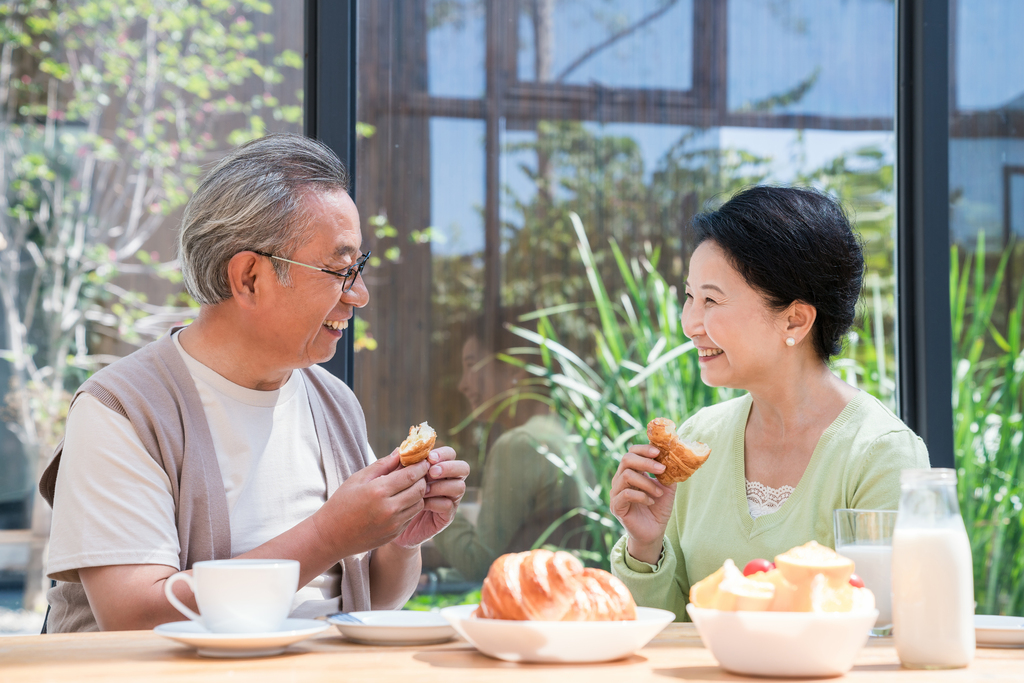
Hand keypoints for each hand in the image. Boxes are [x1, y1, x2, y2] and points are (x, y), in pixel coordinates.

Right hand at [312, 451, 430, 557]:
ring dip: (418, 493)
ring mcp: (393, 524)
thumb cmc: (341, 503)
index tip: (423, 460)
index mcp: (378, 491)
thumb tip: (400, 451)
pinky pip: (411, 517)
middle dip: (422, 478)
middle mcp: (389, 509)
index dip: (421, 466)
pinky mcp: (394, 534)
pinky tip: (402, 501)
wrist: (331, 536)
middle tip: (419, 472)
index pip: (411, 475)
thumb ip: (382, 465)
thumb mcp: (357, 479)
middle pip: (419, 489)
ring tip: (410, 486)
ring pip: (419, 504)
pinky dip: (411, 507)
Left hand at [393, 447, 468, 547]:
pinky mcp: (446, 515)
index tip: (429, 457)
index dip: (443, 453)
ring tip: (424, 490)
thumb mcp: (394, 479)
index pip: (450, 454)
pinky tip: (422, 504)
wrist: (391, 524)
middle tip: (432, 472)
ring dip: (441, 485)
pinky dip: (435, 502)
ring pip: (459, 486)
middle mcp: (448, 481)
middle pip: (463, 468)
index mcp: (438, 468)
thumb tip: (400, 449)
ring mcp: (450, 499)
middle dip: (449, 467)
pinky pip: (448, 505)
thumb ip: (399, 465)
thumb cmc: (394, 497)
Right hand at [609, 444, 675, 563]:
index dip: (643, 449)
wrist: (654, 531)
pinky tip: (651, 501)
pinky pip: (626, 494)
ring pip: (626, 476)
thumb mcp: (666, 487)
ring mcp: (616, 492)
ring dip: (647, 482)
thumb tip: (673, 457)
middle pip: (626, 459)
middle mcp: (620, 479)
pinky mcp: (616, 506)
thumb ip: (667, 472)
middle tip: (662, 469)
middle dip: (646, 462)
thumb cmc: (658, 508)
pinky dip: (642, 496)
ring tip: (659, 493)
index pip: (631, 452)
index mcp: (631, 471)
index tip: (658, 452)